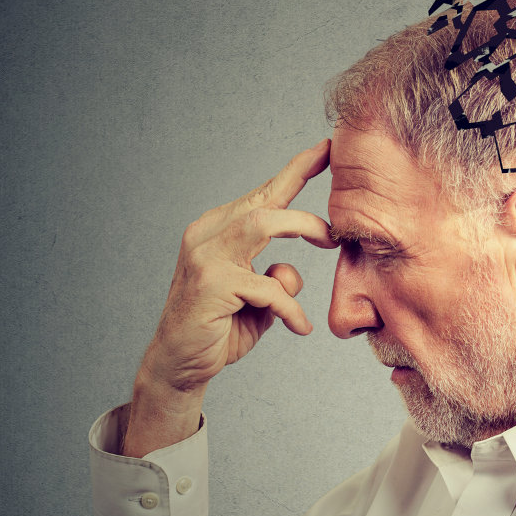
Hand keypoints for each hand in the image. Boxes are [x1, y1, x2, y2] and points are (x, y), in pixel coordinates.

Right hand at [122, 139, 335, 456]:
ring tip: (329, 245)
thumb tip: (290, 271)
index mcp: (217, 231)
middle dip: (307, 205)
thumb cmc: (221, 329)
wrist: (180, 365)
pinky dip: (292, 307)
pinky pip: (269, 287)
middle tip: (336, 232)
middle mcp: (207, 236)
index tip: (327, 150)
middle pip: (264, 203)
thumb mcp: (258, 300)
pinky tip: (300, 327)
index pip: (261, 194)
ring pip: (263, 224)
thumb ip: (277, 280)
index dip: (296, 171)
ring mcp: (207, 258)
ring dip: (303, 229)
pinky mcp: (213, 284)